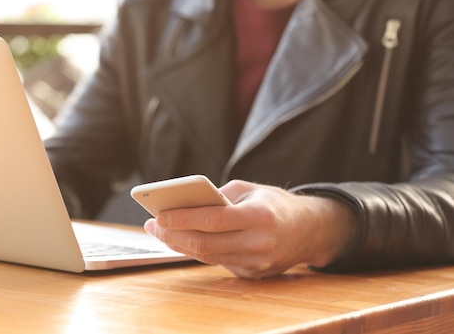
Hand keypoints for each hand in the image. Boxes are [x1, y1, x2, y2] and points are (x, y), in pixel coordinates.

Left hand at [144, 180, 358, 278]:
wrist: (311, 230)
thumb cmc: (275, 204)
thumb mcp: (251, 189)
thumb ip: (220, 196)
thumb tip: (184, 205)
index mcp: (260, 216)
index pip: (213, 220)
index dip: (183, 219)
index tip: (159, 216)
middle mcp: (259, 243)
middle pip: (205, 243)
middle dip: (173, 235)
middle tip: (152, 226)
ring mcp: (257, 263)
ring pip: (208, 256)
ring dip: (180, 245)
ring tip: (160, 232)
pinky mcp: (253, 274)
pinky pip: (218, 262)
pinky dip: (197, 250)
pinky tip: (181, 240)